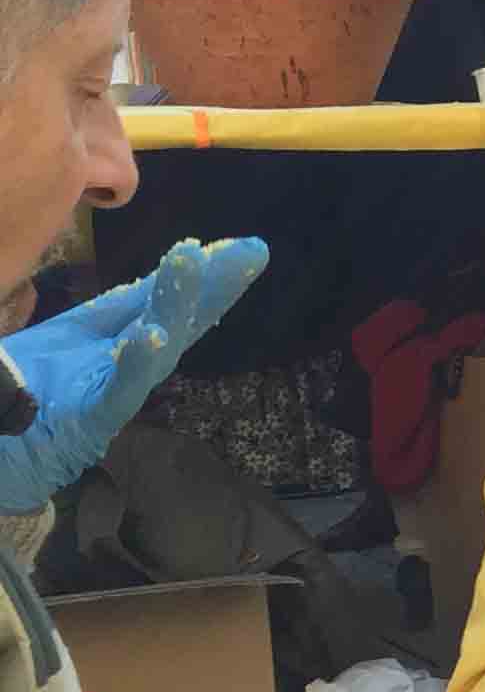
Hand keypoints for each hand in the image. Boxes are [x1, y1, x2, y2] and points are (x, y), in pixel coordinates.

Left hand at [0, 238, 265, 510]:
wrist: (4, 447)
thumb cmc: (26, 394)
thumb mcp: (65, 338)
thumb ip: (108, 316)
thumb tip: (152, 280)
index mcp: (118, 340)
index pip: (161, 298)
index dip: (199, 271)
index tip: (239, 244)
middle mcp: (127, 364)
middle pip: (177, 320)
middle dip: (215, 285)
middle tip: (253, 251)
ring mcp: (112, 392)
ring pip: (155, 349)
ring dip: (175, 306)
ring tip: (193, 261)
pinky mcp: (90, 420)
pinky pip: (117, 392)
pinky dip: (136, 366)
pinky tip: (153, 336)